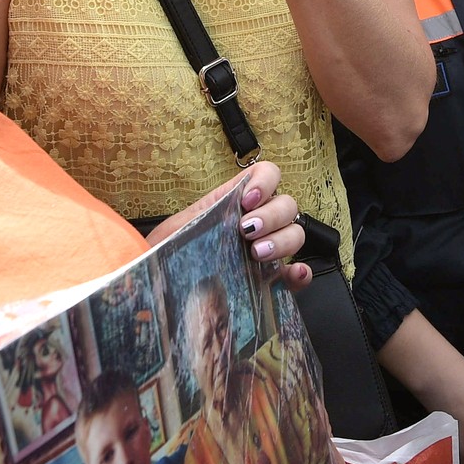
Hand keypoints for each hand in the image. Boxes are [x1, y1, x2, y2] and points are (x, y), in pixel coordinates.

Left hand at [152, 161, 312, 289]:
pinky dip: (301, 273)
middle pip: (287, 204)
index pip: (268, 174)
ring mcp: (267, 249)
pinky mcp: (272, 280)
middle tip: (247, 231)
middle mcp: (257, 221)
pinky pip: (297, 274)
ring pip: (295, 234)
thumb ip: (197, 217)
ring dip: (283, 240)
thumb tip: (205, 218)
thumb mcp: (178, 229)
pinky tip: (294, 273)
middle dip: (271, 215)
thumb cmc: (168, 254)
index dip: (265, 182)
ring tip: (257, 254)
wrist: (162, 289)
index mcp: (236, 201)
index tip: (248, 201)